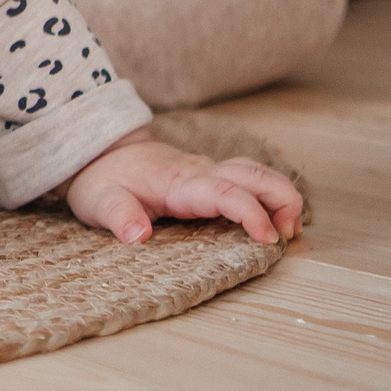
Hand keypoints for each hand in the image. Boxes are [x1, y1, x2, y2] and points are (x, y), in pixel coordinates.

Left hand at [63, 128, 302, 245]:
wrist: (99, 153)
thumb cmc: (101, 181)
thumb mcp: (99, 202)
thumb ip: (119, 216)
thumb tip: (137, 235)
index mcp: (178, 183)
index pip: (225, 193)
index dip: (251, 213)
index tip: (268, 238)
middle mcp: (200, 172)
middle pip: (254, 175)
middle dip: (282, 200)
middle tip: (290, 235)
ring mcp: (207, 171)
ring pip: (257, 173)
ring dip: (282, 196)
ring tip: (291, 230)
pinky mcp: (210, 175)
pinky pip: (250, 177)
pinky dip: (272, 193)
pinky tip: (279, 218)